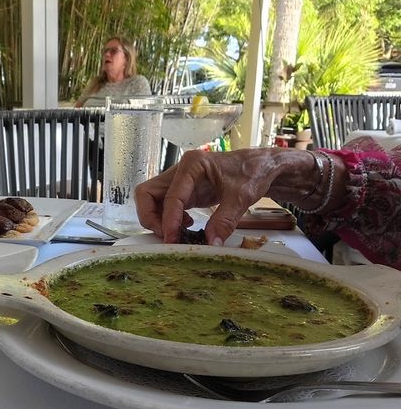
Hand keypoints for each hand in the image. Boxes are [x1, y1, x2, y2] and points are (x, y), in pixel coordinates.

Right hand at [135, 149, 281, 244]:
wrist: (262, 167)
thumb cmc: (253, 173)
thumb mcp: (241, 197)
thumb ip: (224, 220)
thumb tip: (211, 244)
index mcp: (192, 165)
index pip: (170, 196)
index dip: (168, 220)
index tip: (172, 239)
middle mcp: (180, 170)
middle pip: (147, 194)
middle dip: (151, 218)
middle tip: (167, 236)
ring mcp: (179, 180)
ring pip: (151, 199)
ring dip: (156, 219)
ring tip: (175, 234)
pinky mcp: (183, 190)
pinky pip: (164, 205)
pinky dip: (167, 218)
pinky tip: (185, 226)